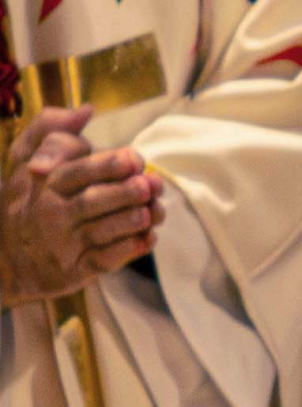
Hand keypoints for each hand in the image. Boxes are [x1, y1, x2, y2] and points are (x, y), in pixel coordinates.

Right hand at [0, 110, 162, 309]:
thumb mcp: (25, 156)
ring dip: (131, 221)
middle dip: (124, 192)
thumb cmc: (27, 197)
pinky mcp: (74, 269)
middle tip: (151, 185)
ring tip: (154, 211)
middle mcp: (51, 211)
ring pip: (100, 231)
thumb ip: (51, 130)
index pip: (76, 170)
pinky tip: (149, 237)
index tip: (136, 159)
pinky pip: (104, 260)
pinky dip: (128, 249)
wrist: (8, 253)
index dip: (108, 164)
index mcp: (44, 181)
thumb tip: (86, 110)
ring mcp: (63, 242)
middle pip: (91, 201)